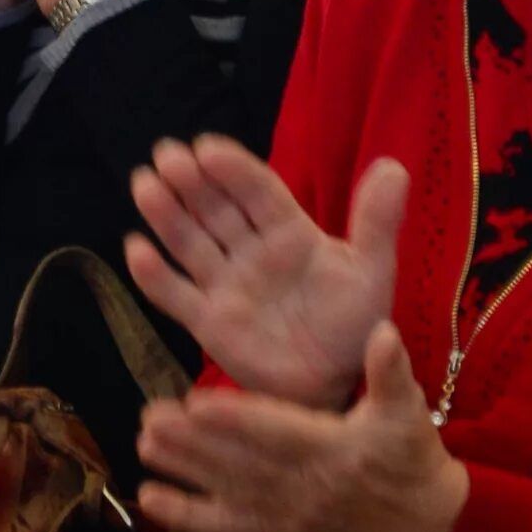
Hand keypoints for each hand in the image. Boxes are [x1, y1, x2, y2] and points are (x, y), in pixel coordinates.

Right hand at [122, 135, 401, 407]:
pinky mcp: (206, 321)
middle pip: (215, 210)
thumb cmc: (353, 322)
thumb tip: (395, 166)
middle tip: (166, 155)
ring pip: (188, 242)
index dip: (234, 170)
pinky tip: (136, 250)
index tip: (208, 148)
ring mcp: (224, 284)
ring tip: (145, 186)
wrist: (337, 382)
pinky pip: (174, 296)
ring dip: (165, 214)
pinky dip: (154, 275)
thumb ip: (377, 222)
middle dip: (190, 182)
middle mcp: (249, 251)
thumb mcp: (372, 271)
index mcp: (288, 232)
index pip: (257, 192)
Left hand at [137, 321, 469, 531]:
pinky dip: (187, 517)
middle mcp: (302, 482)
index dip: (237, 418)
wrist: (423, 520)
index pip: (278, 432)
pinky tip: (150, 501)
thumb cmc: (410, 456)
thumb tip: (383, 331)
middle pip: (239, 461)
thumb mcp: (408, 411)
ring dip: (182, 469)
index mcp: (331, 447)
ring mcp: (285, 510)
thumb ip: (391, 373)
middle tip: (151, 417)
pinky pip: (227, 526)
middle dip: (194, 442)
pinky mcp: (275, 530)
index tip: (199, 401)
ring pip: (226, 488)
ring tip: (142, 444)